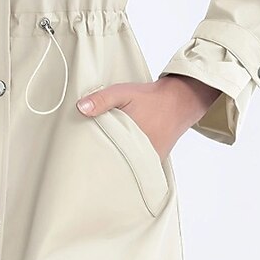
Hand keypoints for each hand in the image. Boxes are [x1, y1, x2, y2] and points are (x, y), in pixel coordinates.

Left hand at [76, 75, 221, 159]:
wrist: (178, 101)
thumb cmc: (149, 98)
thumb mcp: (123, 93)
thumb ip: (102, 100)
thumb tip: (81, 108)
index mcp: (130, 139)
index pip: (106, 157)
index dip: (93, 158)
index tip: (81, 158)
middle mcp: (142, 153)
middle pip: (116, 164)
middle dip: (103, 163)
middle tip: (88, 162)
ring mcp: (150, 159)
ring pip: (127, 167)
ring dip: (116, 163)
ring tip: (102, 163)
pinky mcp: (155, 159)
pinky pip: (139, 166)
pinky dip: (129, 162)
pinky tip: (119, 157)